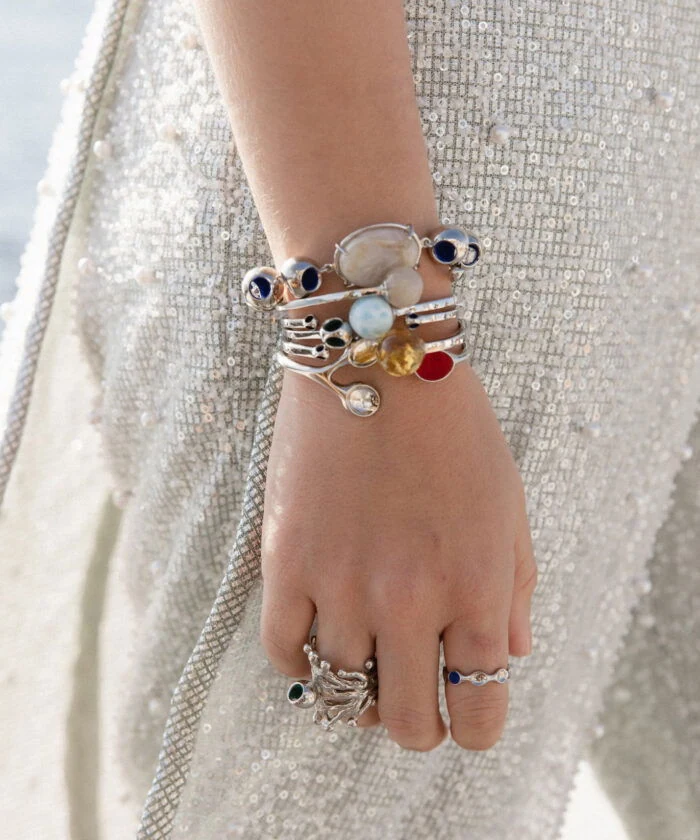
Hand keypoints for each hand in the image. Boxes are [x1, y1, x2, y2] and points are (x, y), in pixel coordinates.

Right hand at [260, 353, 535, 750]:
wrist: (376, 359)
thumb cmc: (454, 426)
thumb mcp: (508, 504)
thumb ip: (514, 589)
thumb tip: (509, 656)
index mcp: (476, 587)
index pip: (480, 706)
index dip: (476, 727)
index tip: (466, 717)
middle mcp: (410, 599)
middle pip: (408, 719)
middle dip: (417, 726)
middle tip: (414, 704)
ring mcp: (342, 584)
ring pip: (342, 692)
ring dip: (358, 696)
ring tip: (366, 667)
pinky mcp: (286, 561)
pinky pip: (283, 649)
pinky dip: (301, 663)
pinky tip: (318, 644)